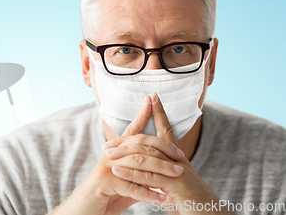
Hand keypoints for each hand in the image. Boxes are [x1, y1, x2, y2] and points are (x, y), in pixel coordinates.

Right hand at [49, 95, 183, 214]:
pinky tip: (160, 199)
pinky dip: (148, 193)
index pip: (131, 131)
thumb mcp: (124, 184)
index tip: (151, 100)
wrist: (81, 212)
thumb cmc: (103, 198)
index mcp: (115, 153)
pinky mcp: (104, 182)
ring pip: (138, 163)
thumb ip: (139, 176)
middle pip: (139, 144)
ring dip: (160, 170)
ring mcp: (106, 167)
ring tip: (177, 176)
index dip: (141, 115)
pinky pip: (130, 185)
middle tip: (181, 155)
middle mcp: (110, 156)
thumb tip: (157, 176)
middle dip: (162, 147)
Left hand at [106, 93, 231, 214]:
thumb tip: (148, 169)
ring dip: (124, 154)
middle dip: (128, 139)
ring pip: (147, 157)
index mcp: (177, 158)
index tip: (152, 97)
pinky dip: (131, 173)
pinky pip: (149, 177)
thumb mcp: (174, 183)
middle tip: (107, 142)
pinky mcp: (175, 185)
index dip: (159, 113)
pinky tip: (117, 170)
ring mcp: (177, 171)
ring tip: (106, 155)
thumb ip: (161, 173)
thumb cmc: (190, 200)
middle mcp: (178, 160)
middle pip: (150, 141)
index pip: (166, 130)